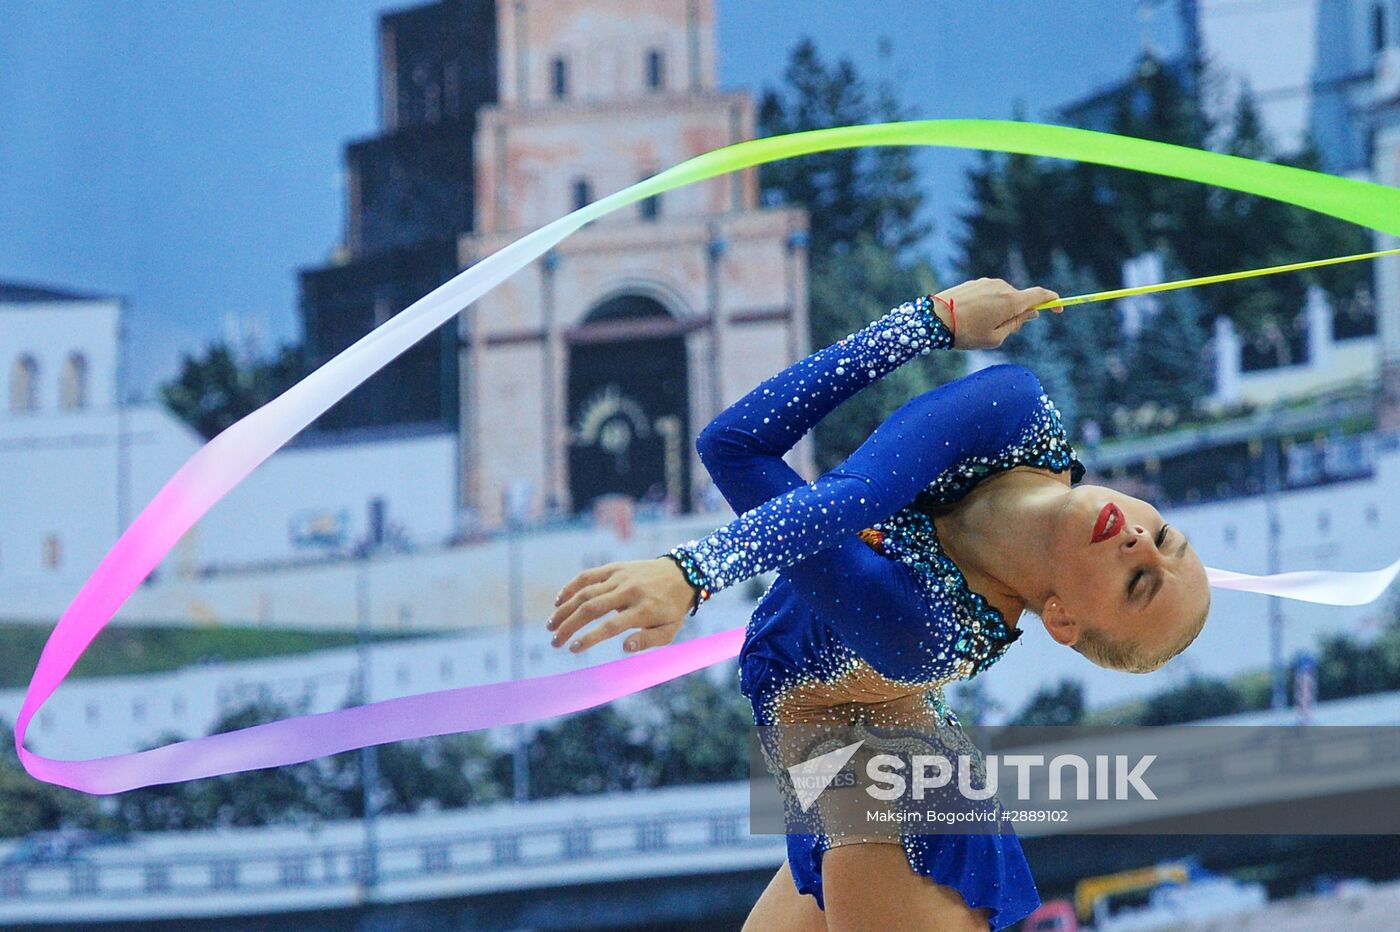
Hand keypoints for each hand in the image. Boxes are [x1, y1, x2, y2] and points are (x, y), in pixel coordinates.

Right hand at [546, 558, 694, 653]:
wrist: (682, 574)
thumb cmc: (672, 609)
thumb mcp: (669, 631)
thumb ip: (647, 641)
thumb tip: (624, 647)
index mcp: (643, 609)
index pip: (611, 626)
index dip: (590, 638)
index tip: (573, 649)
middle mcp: (629, 591)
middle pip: (592, 608)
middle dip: (569, 626)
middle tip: (555, 642)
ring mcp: (620, 577)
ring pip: (585, 592)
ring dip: (564, 610)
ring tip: (551, 626)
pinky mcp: (614, 568)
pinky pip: (588, 576)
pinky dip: (570, 587)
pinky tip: (558, 602)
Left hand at [933, 278, 1061, 349]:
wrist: (933, 319)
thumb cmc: (965, 333)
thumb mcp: (995, 338)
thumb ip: (1016, 324)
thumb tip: (1030, 313)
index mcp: (1011, 301)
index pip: (1040, 295)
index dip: (1053, 301)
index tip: (1058, 309)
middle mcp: (1002, 287)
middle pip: (1020, 299)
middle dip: (1018, 314)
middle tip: (1001, 332)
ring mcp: (987, 283)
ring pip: (1003, 297)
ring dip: (1000, 310)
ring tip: (978, 326)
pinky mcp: (974, 283)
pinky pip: (989, 294)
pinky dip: (987, 305)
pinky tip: (970, 318)